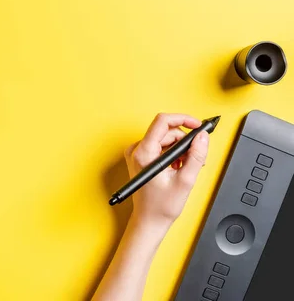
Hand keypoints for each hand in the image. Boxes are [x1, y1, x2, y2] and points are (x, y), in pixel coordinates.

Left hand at [124, 113, 209, 227]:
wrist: (149, 220)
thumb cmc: (161, 206)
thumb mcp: (185, 180)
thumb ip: (196, 156)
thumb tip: (203, 137)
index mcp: (144, 153)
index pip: (162, 121)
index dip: (183, 119)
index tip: (198, 125)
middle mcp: (137, 150)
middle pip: (166, 131)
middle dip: (184, 141)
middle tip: (196, 156)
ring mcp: (137, 154)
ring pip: (164, 139)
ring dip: (180, 149)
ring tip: (187, 166)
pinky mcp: (140, 158)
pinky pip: (160, 147)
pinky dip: (173, 154)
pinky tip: (179, 167)